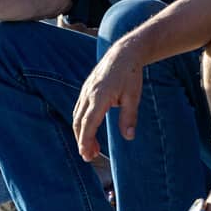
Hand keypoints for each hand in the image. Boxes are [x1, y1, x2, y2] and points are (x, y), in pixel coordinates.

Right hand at [72, 42, 143, 160]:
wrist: (123, 54)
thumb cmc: (130, 75)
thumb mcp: (133, 97)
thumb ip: (129, 118)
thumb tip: (128, 137)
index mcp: (100, 97)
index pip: (88, 123)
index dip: (86, 140)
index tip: (87, 154)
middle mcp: (89, 94)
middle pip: (79, 122)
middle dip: (82, 141)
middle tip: (89, 157)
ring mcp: (86, 91)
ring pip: (77, 116)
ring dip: (81, 133)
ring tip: (92, 148)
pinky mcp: (86, 89)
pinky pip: (79, 108)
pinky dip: (82, 122)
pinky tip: (90, 130)